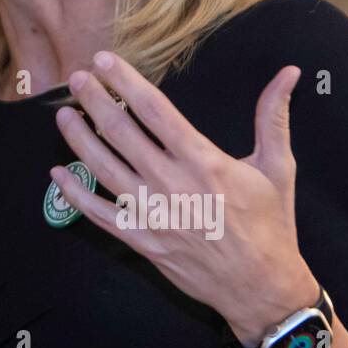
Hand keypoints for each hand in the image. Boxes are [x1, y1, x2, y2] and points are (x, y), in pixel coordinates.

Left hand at [51, 51, 318, 346]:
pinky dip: (74, 194)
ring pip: (103, 168)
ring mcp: (152, 213)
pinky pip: (98, 213)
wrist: (261, 287)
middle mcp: (171, 183)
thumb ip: (273, 116)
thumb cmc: (271, 225)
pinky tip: (57, 175)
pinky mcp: (141, 239)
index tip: (103, 60)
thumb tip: (289, 73)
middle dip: (94, 100)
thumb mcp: (278, 167)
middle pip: (120, 132)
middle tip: (75, 78)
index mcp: (203, 160)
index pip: (154, 110)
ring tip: (63, 114)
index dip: (125, 81)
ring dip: (78, 139)